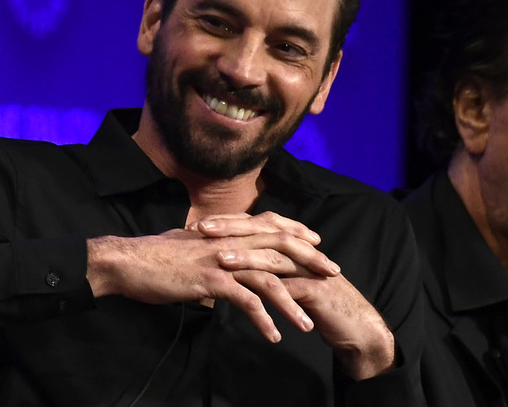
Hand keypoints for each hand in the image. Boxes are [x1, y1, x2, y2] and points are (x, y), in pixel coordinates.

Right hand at [87, 212, 339, 342]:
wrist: (127, 261)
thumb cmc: (152, 258)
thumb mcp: (184, 250)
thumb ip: (205, 259)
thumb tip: (213, 279)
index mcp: (223, 233)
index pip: (268, 225)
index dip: (295, 233)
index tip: (316, 244)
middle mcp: (227, 242)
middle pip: (279, 246)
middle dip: (309, 260)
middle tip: (333, 274)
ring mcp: (220, 260)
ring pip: (268, 278)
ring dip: (291, 303)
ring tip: (306, 325)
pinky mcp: (210, 280)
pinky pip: (245, 301)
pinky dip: (262, 319)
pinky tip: (272, 335)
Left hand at [199, 214, 395, 378]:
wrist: (355, 329)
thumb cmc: (315, 304)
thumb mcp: (285, 281)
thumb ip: (263, 269)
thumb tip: (230, 260)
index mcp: (290, 245)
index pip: (255, 225)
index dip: (227, 222)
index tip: (197, 224)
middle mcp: (299, 251)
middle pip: (262, 232)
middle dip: (231, 228)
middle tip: (201, 228)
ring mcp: (309, 269)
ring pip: (274, 257)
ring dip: (246, 256)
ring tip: (219, 258)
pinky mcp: (317, 291)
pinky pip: (290, 289)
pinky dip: (269, 292)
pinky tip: (250, 295)